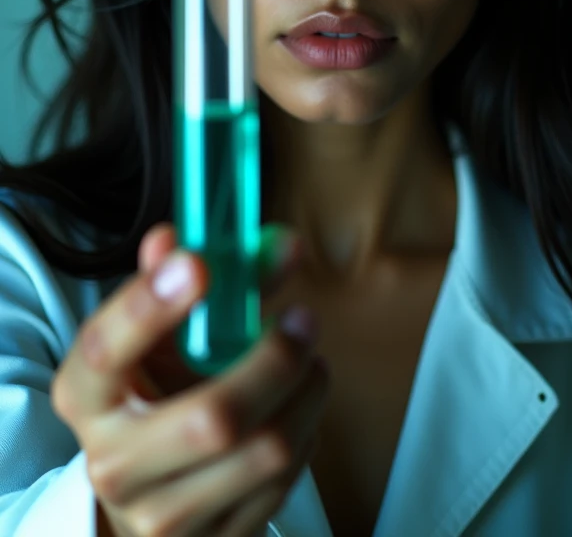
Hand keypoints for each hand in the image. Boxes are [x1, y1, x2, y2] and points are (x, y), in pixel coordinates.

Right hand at [51, 222, 329, 536]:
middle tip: (304, 320)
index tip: (199, 262)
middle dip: (276, 361)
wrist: (144, 486)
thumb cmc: (152, 393)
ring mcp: (161, 512)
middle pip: (212, 418)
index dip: (150, 305)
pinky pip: (281, 484)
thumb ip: (183, 278)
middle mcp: (114, 460)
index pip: (106, 349)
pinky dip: (305, 435)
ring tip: (312, 362)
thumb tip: (210, 237)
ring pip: (264, 451)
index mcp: (86, 394)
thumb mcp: (156, 335)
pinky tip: (299, 409)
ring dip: (306, 395)